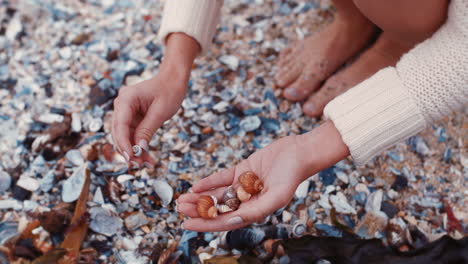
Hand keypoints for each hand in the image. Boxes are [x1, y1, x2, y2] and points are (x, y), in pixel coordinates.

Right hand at [111, 72, 186, 166]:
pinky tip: (146, 157)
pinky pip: (132, 134)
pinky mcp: (132, 117)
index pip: (120, 125)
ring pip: (125, 136)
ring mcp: (126, 111)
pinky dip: (138, 145)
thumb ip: (147, 130)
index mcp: (126, 99)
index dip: (124, 144)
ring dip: (134, 151)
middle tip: (139, 166)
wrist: (173, 80)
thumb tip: (139, 148)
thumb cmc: (169, 91)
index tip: (131, 158)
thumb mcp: (160, 112)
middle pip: (119, 133)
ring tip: (146, 164)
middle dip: (128, 150)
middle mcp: (122, 105)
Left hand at [177, 121, 349, 231]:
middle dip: (198, 209)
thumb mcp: (276, 195)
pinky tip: (196, 185)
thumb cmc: (292, 175)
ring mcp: (244, 185)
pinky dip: (209, 182)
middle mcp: (247, 201)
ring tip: (182, 199)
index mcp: (255, 211)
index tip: (187, 224)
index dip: (206, 223)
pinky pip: (222, 178)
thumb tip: (234, 221)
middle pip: (218, 208)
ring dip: (200, 197)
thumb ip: (256, 210)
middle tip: (179, 207)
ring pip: (217, 194)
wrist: (299, 152)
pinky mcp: (243, 170)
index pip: (226, 221)